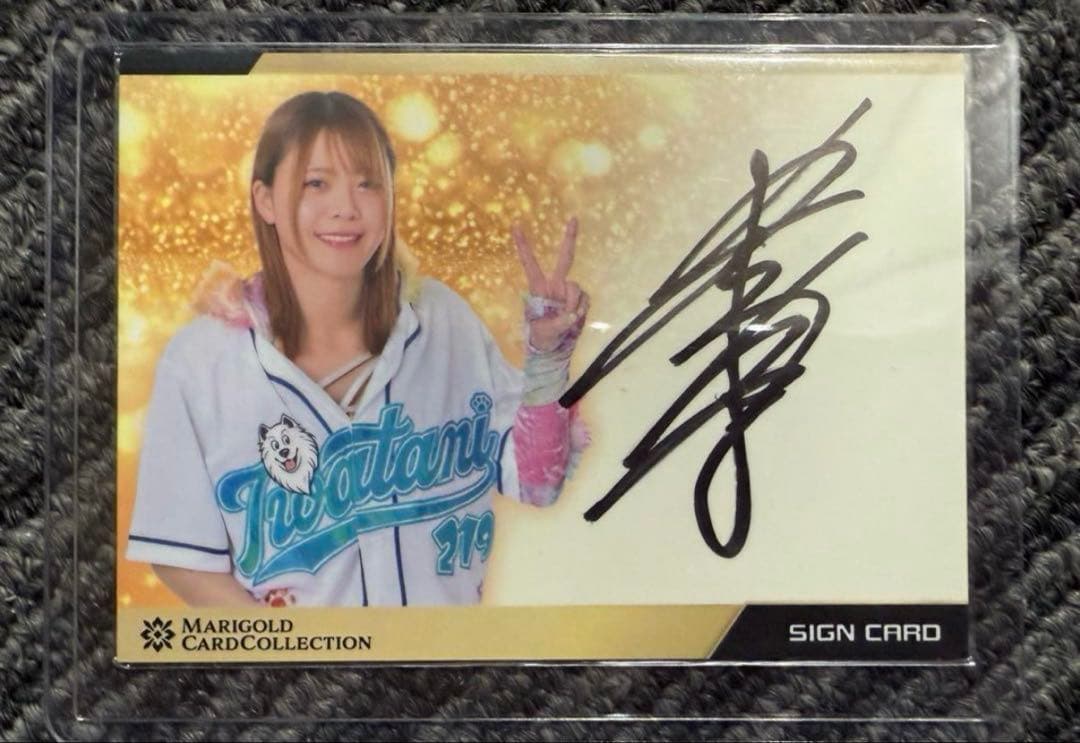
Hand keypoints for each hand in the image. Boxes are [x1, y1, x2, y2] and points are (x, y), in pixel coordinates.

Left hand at [512, 217, 589, 352]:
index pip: (530, 264)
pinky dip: (581, 310)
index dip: (523, 246)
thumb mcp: (544, 332)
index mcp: (539, 288)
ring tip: (566, 320)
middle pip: (565, 259)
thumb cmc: (542, 336)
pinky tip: (574, 319)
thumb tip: (572, 315)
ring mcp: (569, 290)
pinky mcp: (581, 298)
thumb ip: (558, 324)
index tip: (516, 225)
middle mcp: (555, 284)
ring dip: (573, 305)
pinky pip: (585, 299)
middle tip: (573, 219)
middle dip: (569, 239)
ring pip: (576, 288)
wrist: (554, 346)